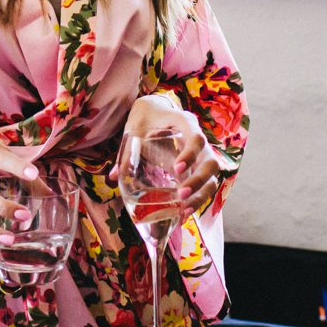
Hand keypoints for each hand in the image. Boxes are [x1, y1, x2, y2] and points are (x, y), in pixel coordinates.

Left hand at [110, 93, 227, 210]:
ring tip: (184, 211)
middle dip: (199, 180)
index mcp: (185, 123)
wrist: (154, 112)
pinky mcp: (197, 169)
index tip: (177, 169)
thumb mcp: (135, 129)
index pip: (196, 138)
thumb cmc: (145, 118)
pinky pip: (205, 185)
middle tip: (181, 194)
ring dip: (201, 195)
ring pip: (212, 177)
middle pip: (211, 161)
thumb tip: (114, 177)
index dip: (190, 154)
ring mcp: (201, 155)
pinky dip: (197, 200)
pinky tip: (183, 214)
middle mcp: (199, 140)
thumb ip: (127, 151)